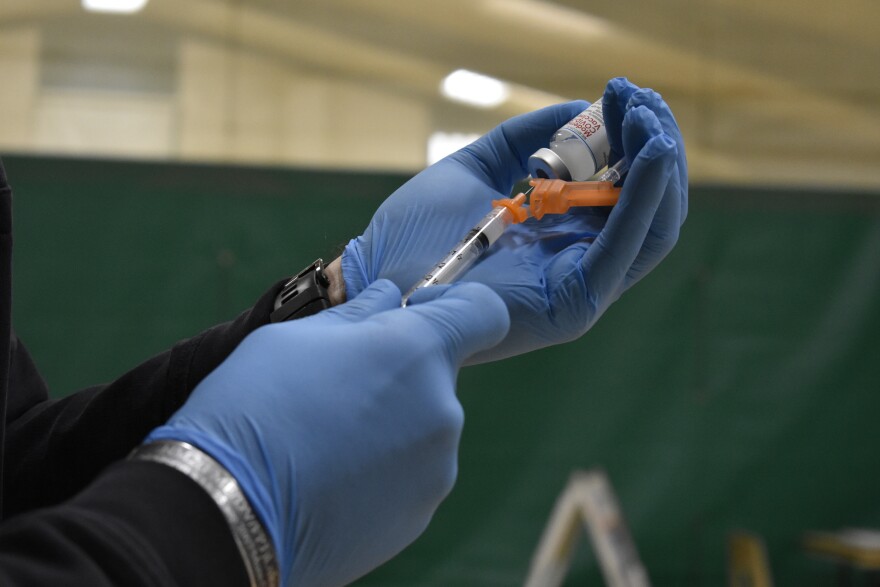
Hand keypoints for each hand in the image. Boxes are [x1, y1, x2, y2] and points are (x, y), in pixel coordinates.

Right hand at [146, 280, 508, 586]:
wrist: (224, 509)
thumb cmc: (256, 406)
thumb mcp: (298, 336)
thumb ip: (359, 315)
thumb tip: (387, 300)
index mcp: (418, 353)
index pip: (483, 313)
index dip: (458, 307)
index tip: (419, 315)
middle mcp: (442, 410)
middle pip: (438, 377)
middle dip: (399, 375)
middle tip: (337, 389)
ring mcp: (435, 470)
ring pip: (422, 428)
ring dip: (389, 426)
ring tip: (326, 442)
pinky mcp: (417, 517)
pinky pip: (409, 476)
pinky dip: (380, 471)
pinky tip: (331, 479)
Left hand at [342, 78, 686, 361]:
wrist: (378, 275)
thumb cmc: (419, 231)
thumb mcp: (477, 170)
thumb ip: (526, 140)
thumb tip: (581, 108)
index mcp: (560, 238)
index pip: (623, 191)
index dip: (633, 140)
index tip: (625, 92)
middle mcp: (578, 263)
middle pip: (648, 208)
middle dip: (654, 146)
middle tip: (643, 97)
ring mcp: (579, 287)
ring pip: (650, 227)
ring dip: (659, 167)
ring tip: (650, 115)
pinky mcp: (571, 304)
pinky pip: (623, 247)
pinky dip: (643, 197)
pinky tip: (650, 151)